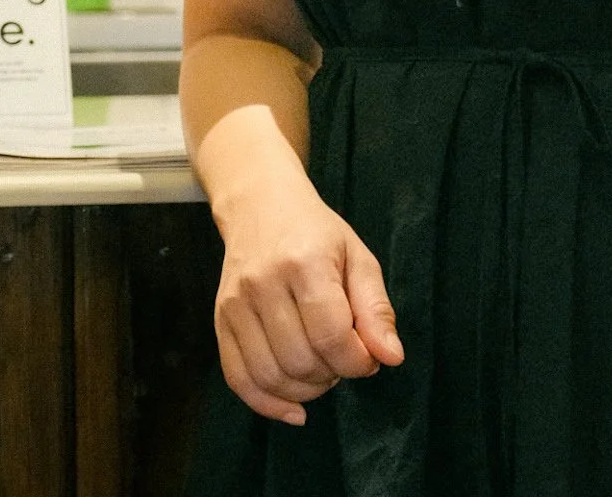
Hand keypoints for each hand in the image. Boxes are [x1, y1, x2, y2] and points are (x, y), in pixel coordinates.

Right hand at [214, 173, 404, 424]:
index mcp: (305, 262)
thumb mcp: (358, 257)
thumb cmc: (317, 233)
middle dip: (332, 375)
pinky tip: (293, 407)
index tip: (368, 357)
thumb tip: (391, 357)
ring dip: (304, 391)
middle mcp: (264, 282)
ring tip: (321, 371)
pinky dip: (267, 403)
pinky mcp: (220, 318)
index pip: (331, 334)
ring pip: (270, 376)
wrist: (260, 205)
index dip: (357, 361)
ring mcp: (236, 302)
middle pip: (300, 360)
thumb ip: (376, 308)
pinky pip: (238, 378)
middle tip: (343, 359)